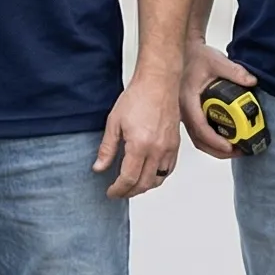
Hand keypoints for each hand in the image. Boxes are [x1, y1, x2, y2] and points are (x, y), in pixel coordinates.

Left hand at [94, 65, 181, 198]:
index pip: (128, 179)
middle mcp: (157, 150)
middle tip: (119, 192)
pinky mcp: (175, 144)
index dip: (118, 190)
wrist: (158, 82)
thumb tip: (99, 167)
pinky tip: (150, 174)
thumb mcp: (114, 122)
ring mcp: (169, 148)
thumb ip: (107, 149)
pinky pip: (169, 169)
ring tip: (133, 186)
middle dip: (129, 192)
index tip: (111, 192)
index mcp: (140, 145)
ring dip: (144, 187)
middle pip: (144, 183)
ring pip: (158, 179)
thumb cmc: (138, 96)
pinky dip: (159, 176)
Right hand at [179, 40, 258, 158]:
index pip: (200, 128)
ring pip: (198, 139)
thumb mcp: (216, 61)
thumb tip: (251, 81)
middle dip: (218, 151)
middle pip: (198, 140)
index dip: (215, 141)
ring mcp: (185, 115)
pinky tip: (226, 137)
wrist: (182, 52)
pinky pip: (198, 133)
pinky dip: (211, 140)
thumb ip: (235, 71)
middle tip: (238, 151)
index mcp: (187, 101)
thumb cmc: (194, 56)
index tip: (229, 146)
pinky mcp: (190, 114)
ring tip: (235, 148)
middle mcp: (184, 111)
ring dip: (215, 148)